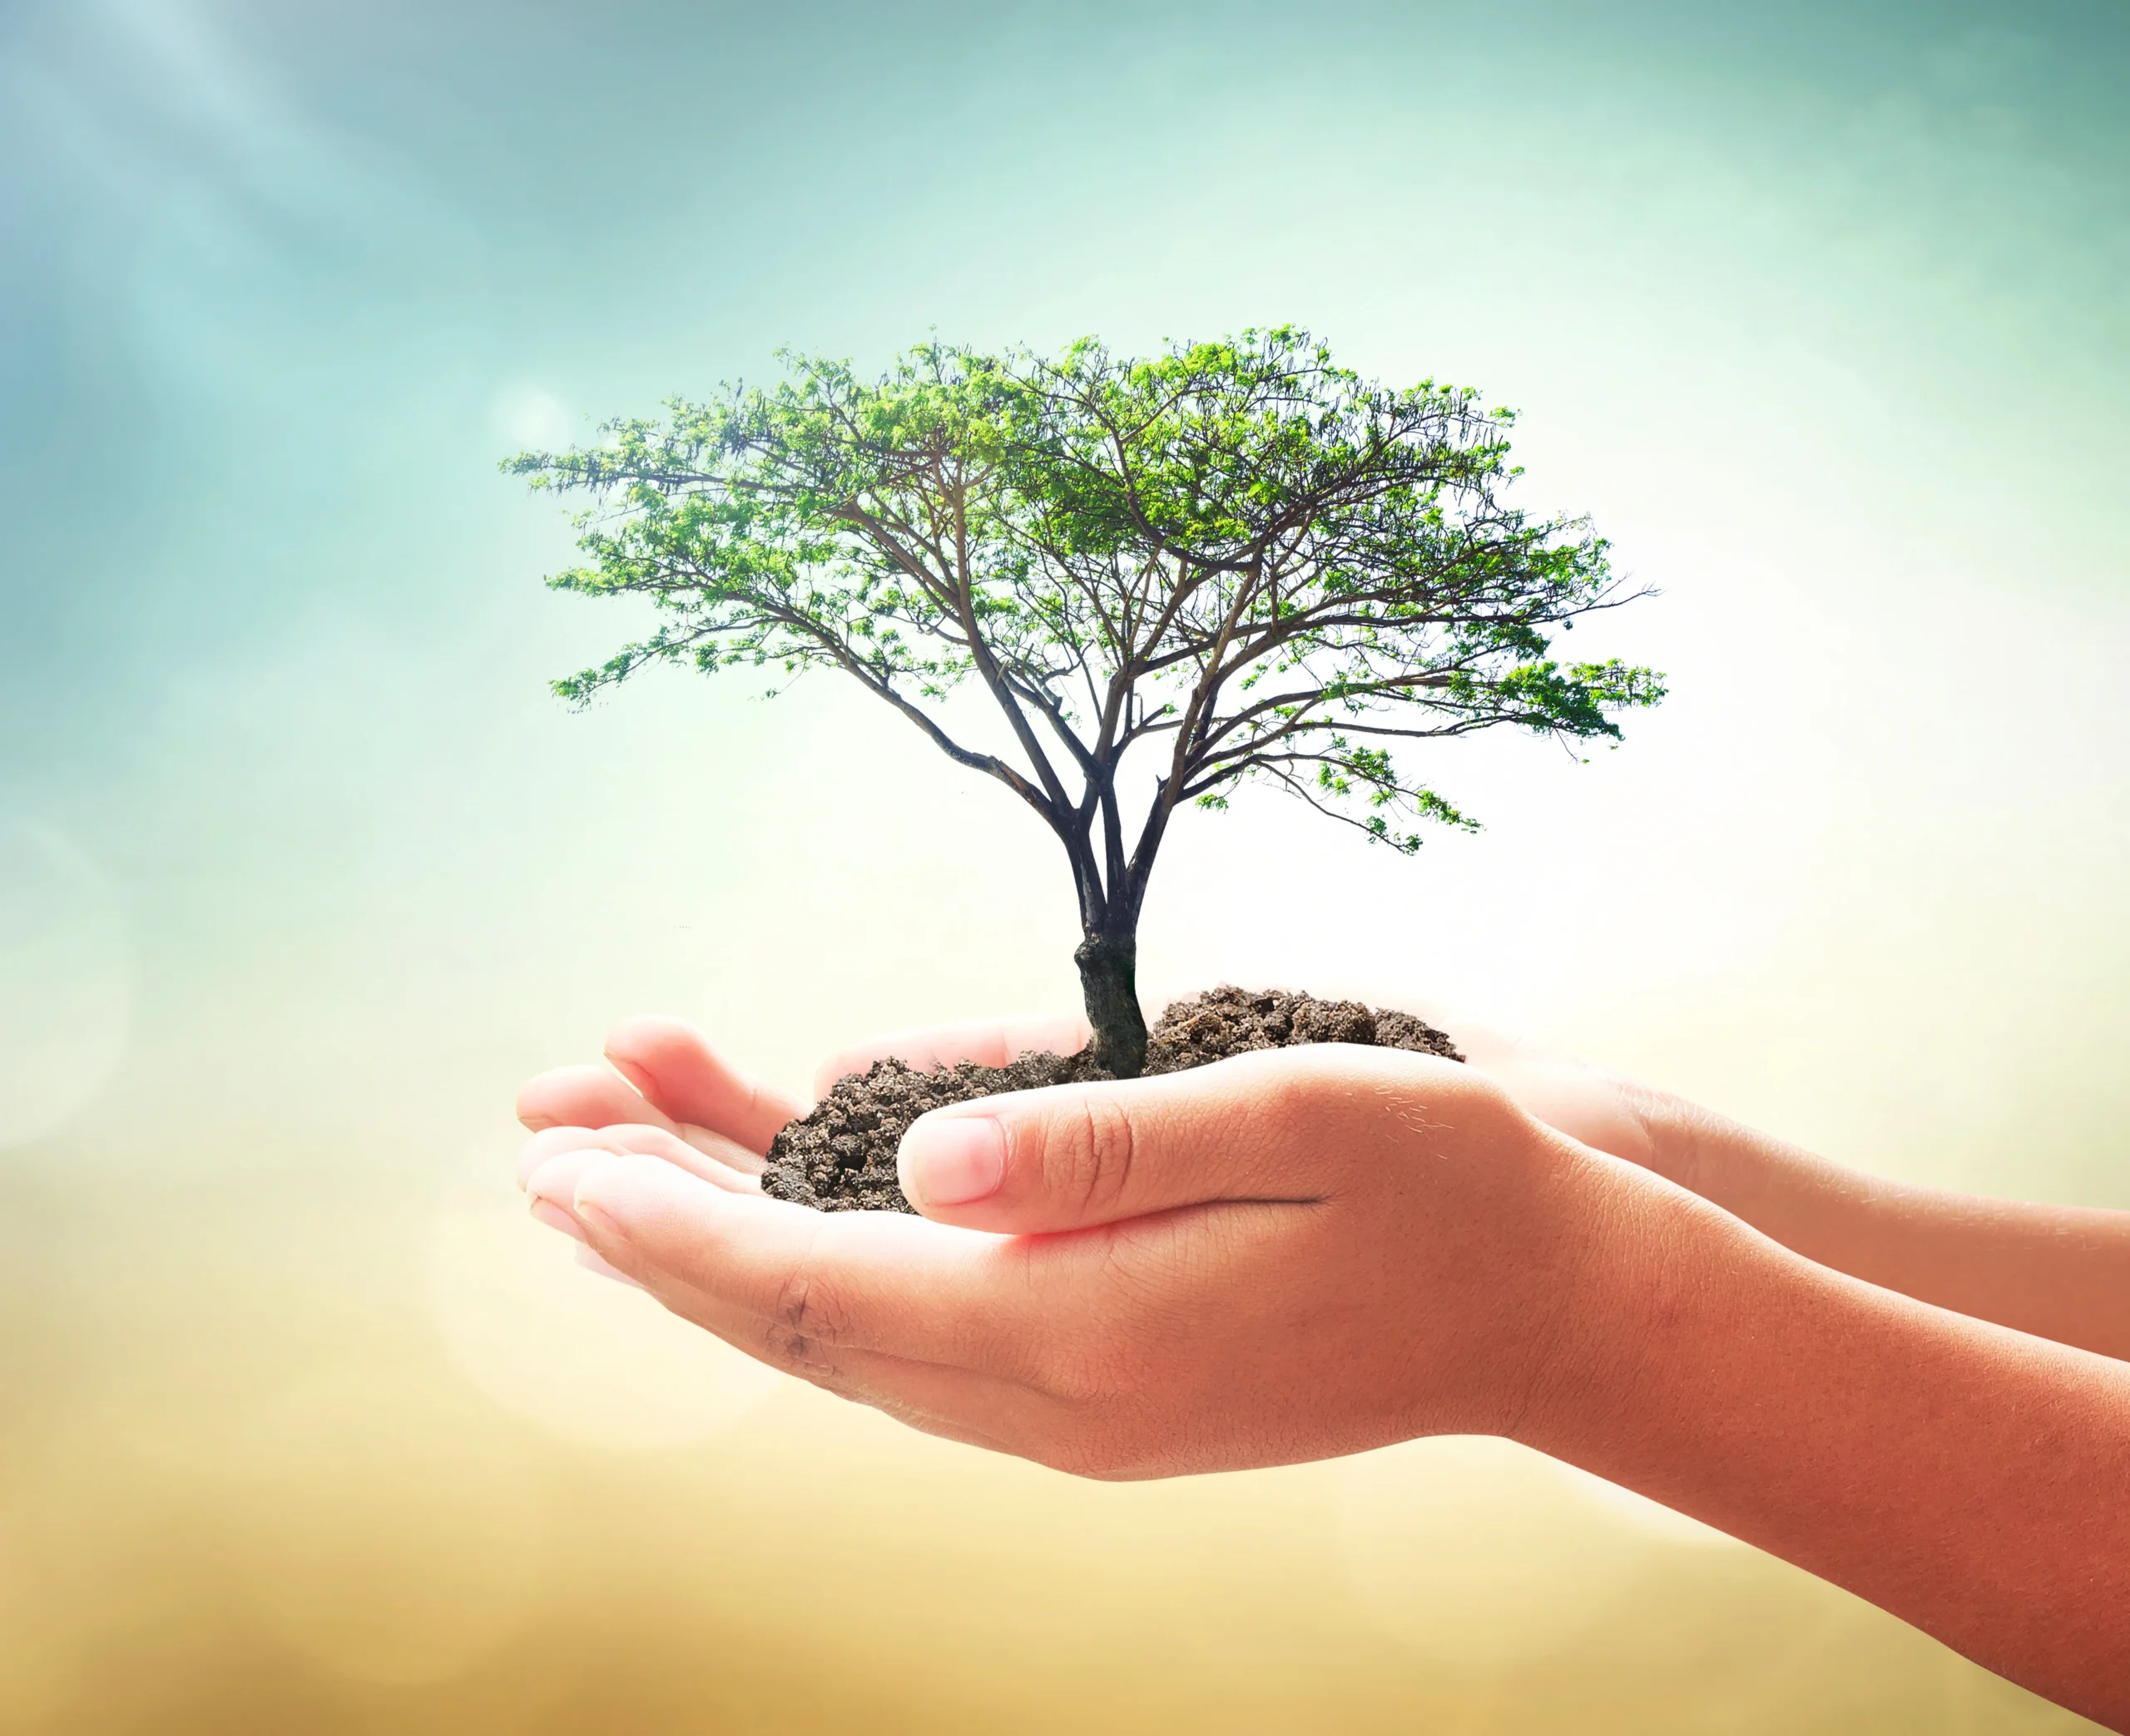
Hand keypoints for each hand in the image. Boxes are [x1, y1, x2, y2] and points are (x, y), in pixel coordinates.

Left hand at [517, 1024, 1620, 1475]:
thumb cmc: (1440, 1187)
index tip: (555, 1162)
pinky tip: (794, 1154)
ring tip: (622, 1128)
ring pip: (850, 1325)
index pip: (819, 1293)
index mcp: (1085, 1340)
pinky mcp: (1101, 1377)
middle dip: (660, 1228)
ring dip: (730, 1234)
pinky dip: (833, 1247)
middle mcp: (1054, 1397)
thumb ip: (1094, 1144)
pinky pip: (927, 1319)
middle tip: (541, 1130)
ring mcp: (1074, 1401)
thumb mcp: (1285, 1121)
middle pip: (802, 1322)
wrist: (1554, 1301)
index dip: (671, 1228)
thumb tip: (918, 1150)